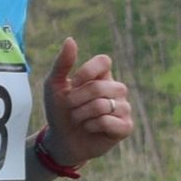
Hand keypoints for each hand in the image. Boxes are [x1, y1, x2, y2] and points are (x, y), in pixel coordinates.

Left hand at [44, 38, 132, 162]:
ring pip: (102, 105)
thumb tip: (70, 39)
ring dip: (81, 115)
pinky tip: (90, 128)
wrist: (61, 140)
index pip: (104, 61)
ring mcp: (123, 108)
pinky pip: (109, 121)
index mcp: (103, 76)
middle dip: (76, 100)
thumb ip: (62, 63)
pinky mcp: (125, 126)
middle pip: (99, 86)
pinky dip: (92, 126)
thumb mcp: (54, 85)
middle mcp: (116, 89)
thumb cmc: (59, 111)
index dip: (86, 72)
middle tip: (71, 109)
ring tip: (79, 119)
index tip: (72, 84)